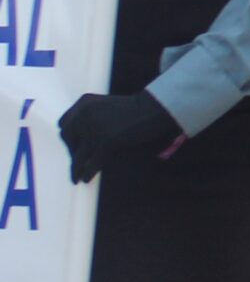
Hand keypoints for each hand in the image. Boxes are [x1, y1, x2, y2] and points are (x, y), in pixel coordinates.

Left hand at [58, 91, 183, 182]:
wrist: (154, 108)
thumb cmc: (136, 108)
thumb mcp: (107, 105)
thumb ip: (93, 116)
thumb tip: (83, 138)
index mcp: (84, 103)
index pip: (63, 123)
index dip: (67, 136)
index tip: (72, 146)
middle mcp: (84, 114)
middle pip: (67, 138)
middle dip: (70, 151)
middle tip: (76, 162)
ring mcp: (94, 128)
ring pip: (78, 154)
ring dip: (76, 168)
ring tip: (75, 178)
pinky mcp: (105, 141)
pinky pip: (92, 162)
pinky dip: (88, 172)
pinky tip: (87, 179)